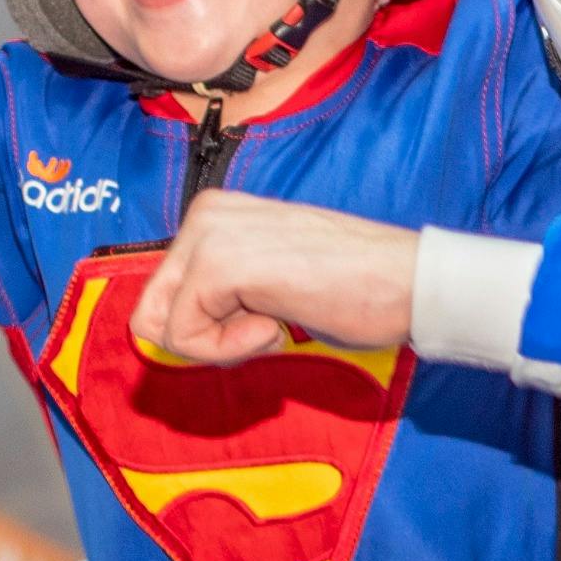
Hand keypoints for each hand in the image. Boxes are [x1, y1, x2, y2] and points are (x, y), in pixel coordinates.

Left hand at [132, 189, 423, 363]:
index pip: (163, 294)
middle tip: (266, 324)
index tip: (263, 315)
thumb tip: (164, 334)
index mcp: (216, 212)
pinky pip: (185, 336)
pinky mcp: (218, 265)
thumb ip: (220, 295)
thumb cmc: (356, 288)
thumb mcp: (269, 282)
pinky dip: (229, 349)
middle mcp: (205, 214)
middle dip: (206, 337)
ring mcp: (209, 235)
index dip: (208, 328)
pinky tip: (276, 323)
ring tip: (277, 318)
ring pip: (164, 326)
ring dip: (221, 344)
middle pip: (152, 311)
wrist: (409, 282)